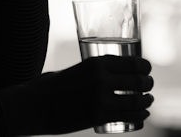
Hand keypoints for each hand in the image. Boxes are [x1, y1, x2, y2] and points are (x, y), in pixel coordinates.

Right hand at [4, 55, 153, 134]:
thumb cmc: (49, 87)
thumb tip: (104, 75)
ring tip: (149, 101)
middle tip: (149, 86)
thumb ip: (91, 72)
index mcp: (96, 63)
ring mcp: (101, 99)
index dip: (144, 66)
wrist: (32, 106)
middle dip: (147, 83)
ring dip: (146, 101)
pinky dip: (140, 116)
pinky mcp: (97, 117)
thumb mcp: (74, 70)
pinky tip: (143, 115)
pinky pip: (127, 117)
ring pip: (136, 100)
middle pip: (137, 80)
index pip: (131, 62)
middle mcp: (102, 79)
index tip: (147, 69)